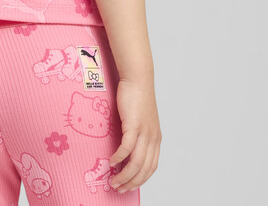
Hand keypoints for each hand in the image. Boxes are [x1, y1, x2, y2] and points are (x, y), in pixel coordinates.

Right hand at [108, 78, 161, 192]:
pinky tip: (112, 161)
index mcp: (155, 138)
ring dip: (124, 175)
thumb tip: (125, 148)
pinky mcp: (134, 124)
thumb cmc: (136, 96)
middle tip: (119, 188)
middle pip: (144, 169)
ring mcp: (144, 132)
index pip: (151, 167)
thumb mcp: (140, 119)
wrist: (138, 79)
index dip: (140, 180)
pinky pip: (127, 148)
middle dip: (131, 183)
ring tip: (114, 180)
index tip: (129, 186)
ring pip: (136, 162)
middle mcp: (152, 138)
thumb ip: (137, 134)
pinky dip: (119, 158)